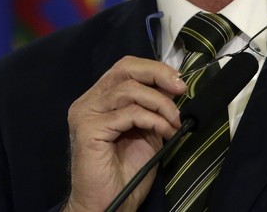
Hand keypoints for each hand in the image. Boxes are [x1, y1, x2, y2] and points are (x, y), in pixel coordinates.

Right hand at [63, 56, 186, 211]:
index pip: (126, 68)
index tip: (179, 82)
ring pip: (130, 90)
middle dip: (158, 75)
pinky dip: (153, 120)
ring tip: (174, 123)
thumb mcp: (147, 130)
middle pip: (125, 69)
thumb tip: (175, 86)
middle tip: (181, 89)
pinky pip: (129, 113)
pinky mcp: (89, 129)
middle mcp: (88, 102)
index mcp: (99, 99)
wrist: (109, 205)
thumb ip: (153, 107)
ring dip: (161, 104)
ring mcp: (86, 114)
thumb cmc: (126, 173)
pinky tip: (165, 132)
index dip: (154, 69)